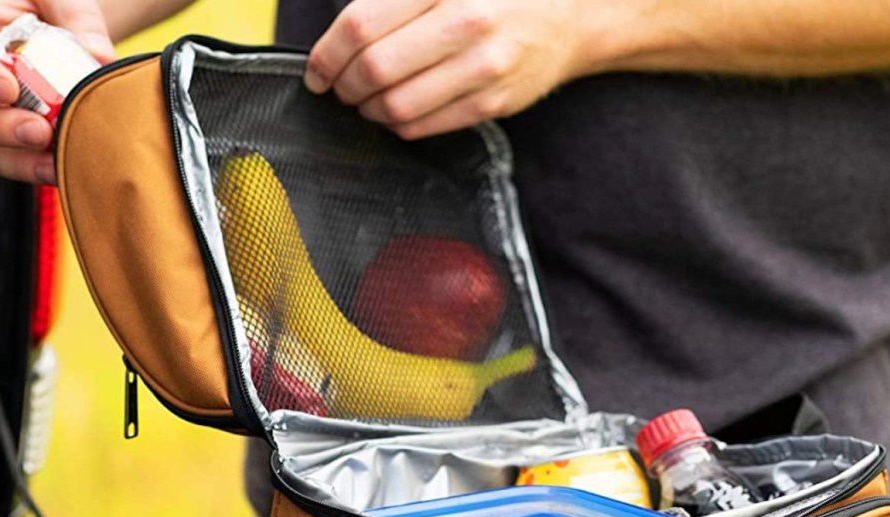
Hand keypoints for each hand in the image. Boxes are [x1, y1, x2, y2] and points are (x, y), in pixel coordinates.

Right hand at [0, 0, 114, 184]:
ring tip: (53, 159)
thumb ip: (73, 14)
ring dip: (16, 159)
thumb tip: (100, 56)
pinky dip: (30, 170)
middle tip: (39, 130)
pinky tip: (58, 168)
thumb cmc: (41, 6)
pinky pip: (4, 163)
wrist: (51, 30)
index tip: (7, 87)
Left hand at [305, 0, 589, 138]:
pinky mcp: (492, 102)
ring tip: (365, 100)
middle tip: (338, 86)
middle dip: (345, 85)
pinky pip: (425, 126)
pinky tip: (394, 110)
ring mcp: (482, 68)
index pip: (362, 25)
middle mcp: (465, 22)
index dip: (327, 54)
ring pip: (397, 106)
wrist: (572, 17)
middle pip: (375, 69)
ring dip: (368, 109)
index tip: (318, 68)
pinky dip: (398, 123)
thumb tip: (346, 31)